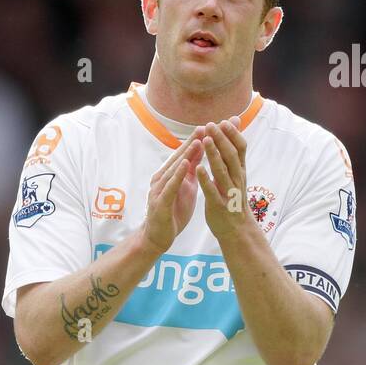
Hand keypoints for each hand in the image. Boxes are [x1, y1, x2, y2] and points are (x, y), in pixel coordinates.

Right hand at [142, 134, 204, 255]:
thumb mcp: (185, 189)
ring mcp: (159, 190)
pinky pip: (170, 186)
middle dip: (191, 142)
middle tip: (203, 127)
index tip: (207, 127)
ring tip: (197, 142)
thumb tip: (199, 156)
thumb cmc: (172, 212)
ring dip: (186, 155)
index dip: (195, 141)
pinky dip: (178, 175)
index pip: (184, 156)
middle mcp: (162, 179)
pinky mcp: (160, 202)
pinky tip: (186, 166)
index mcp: (170, 176)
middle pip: (178, 158)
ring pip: (174, 169)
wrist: (157, 237)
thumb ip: (190, 173)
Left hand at [195, 116, 251, 242]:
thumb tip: (237, 135)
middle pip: (232, 156)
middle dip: (222, 139)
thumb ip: (234, 155)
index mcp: (240, 172)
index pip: (241, 149)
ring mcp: (229, 193)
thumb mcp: (236, 176)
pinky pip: (212, 191)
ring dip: (214, 155)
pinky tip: (199, 168)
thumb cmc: (233, 199)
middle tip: (211, 124)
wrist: (237, 230)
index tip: (224, 120)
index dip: (233, 135)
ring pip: (223, 171)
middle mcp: (237, 180)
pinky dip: (206, 179)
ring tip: (205, 140)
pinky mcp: (219, 205)